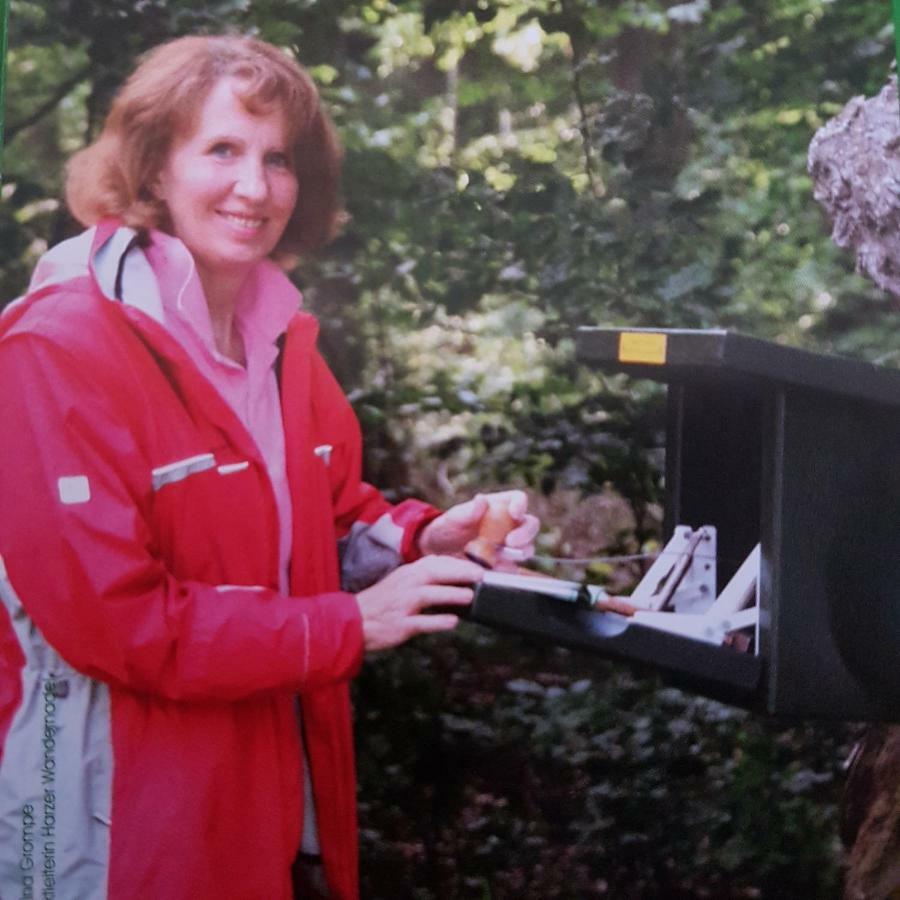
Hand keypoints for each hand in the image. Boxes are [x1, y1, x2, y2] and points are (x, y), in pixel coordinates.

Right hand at [355, 556, 483, 651]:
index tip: (476, 567)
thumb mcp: (401, 581)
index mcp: (407, 573)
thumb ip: (423, 575)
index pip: (435, 563)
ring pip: (429, 595)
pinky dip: (438, 622)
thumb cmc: (382, 602)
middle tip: (479, 576)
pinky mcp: (400, 625)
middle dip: (459, 573)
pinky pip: (421, 622)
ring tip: (470, 596)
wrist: (354, 621)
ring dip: (450, 594)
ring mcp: (402, 605)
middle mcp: (406, 585)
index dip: (457, 564)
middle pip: (434, 574)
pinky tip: (453, 622)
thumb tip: (450, 570)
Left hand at [417, 490, 539, 562]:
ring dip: (518, 553)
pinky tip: (492, 569)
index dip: (521, 505)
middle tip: (510, 542)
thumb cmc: (448, 527)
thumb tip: (481, 500)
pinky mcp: (505, 563)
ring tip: (498, 557)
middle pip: (531, 525)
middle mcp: (510, 524)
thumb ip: (468, 511)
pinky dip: (506, 569)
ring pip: (527, 548)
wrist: (440, 551)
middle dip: (525, 533)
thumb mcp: (453, 518)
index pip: (519, 499)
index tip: (515, 513)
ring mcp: (510, 545)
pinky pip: (513, 567)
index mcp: (500, 505)